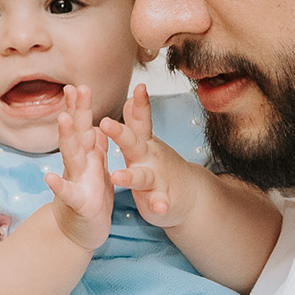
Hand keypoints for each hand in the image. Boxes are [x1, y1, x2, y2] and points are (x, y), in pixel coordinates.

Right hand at [43, 85, 116, 251]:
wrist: (80, 234)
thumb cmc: (90, 200)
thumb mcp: (96, 170)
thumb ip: (94, 147)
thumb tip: (93, 124)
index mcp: (87, 157)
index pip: (83, 126)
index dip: (80, 106)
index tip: (78, 84)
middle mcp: (78, 166)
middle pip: (76, 135)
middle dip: (76, 111)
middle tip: (74, 88)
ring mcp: (76, 183)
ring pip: (71, 157)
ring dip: (67, 138)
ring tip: (64, 120)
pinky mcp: (79, 204)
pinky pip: (69, 194)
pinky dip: (60, 186)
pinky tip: (49, 178)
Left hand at [101, 83, 198, 227]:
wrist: (188, 195)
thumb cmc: (159, 166)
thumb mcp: (147, 142)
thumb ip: (138, 120)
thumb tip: (131, 94)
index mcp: (141, 143)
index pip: (138, 121)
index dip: (139, 104)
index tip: (139, 86)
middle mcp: (149, 158)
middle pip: (133, 143)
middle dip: (120, 133)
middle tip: (105, 122)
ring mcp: (156, 179)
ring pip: (142, 176)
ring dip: (130, 176)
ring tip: (118, 176)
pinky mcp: (161, 200)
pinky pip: (160, 203)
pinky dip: (160, 205)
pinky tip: (159, 208)